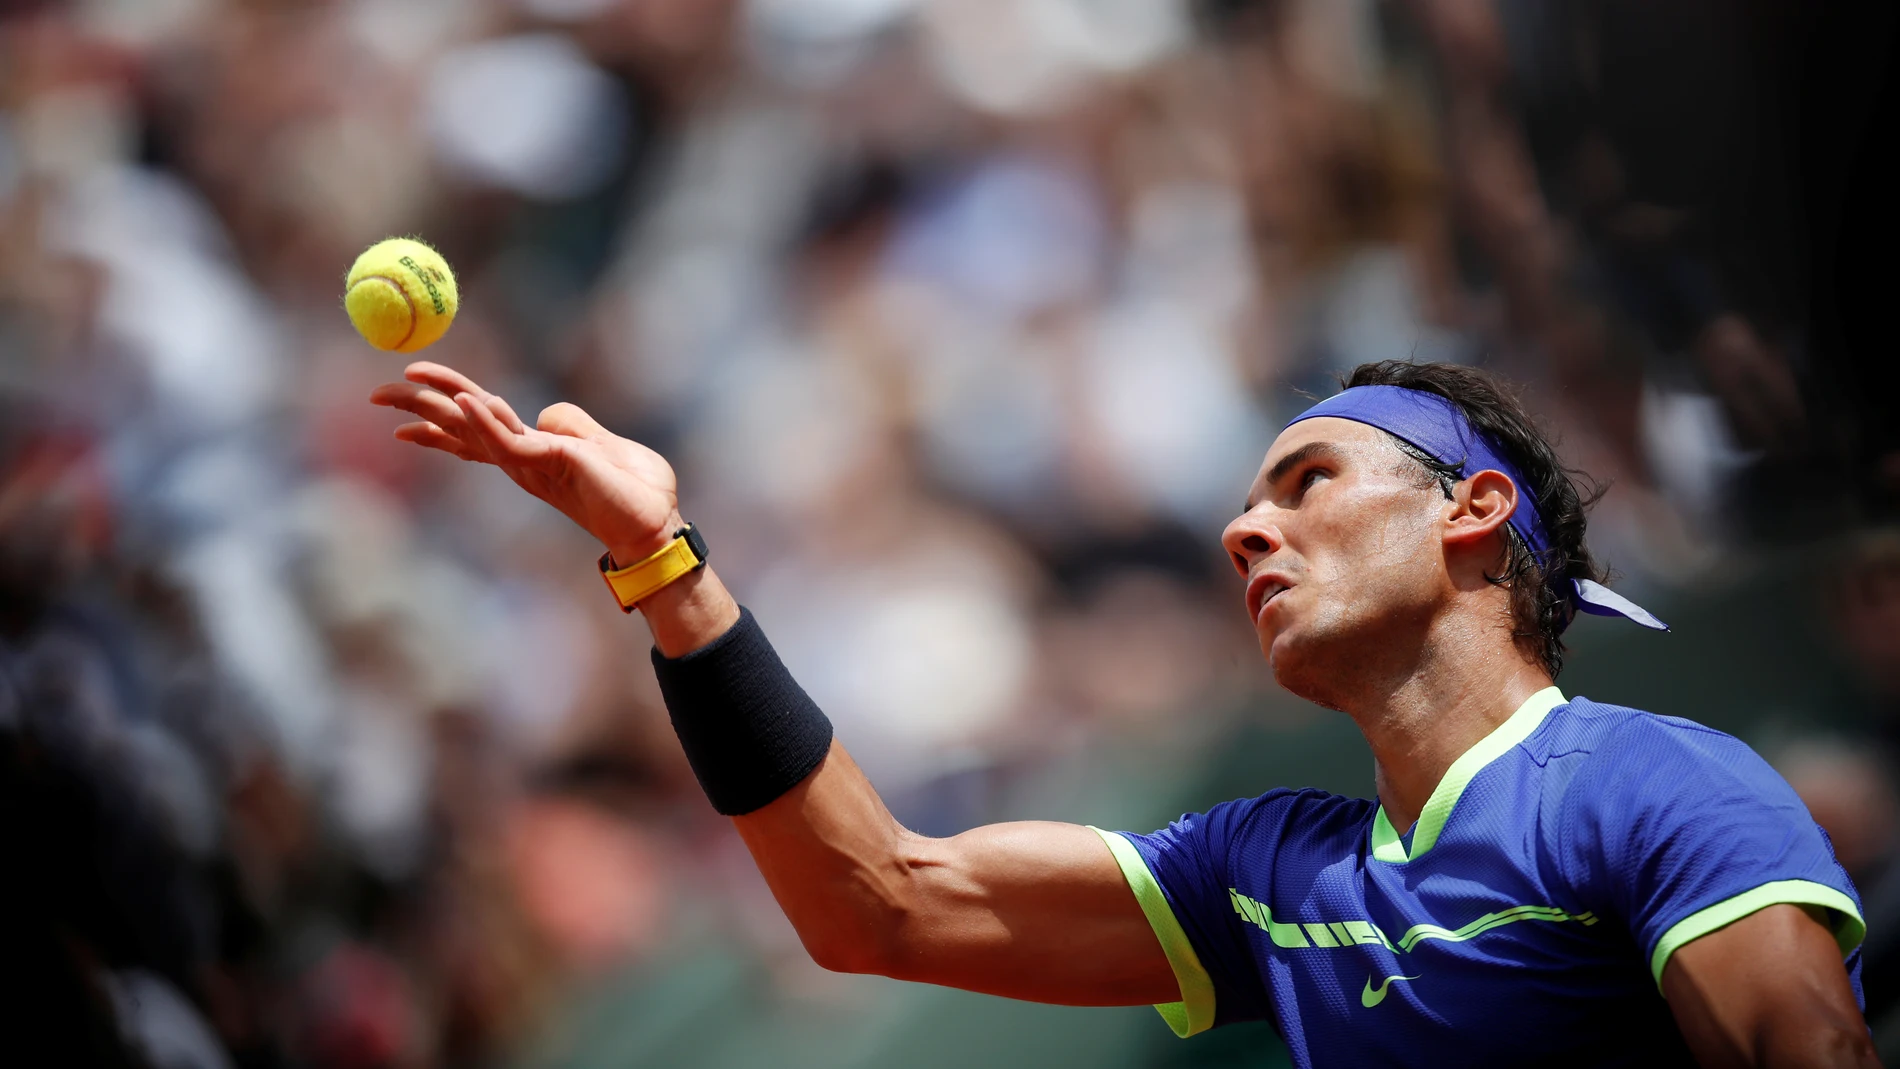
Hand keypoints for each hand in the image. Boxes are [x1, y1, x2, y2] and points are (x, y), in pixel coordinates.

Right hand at [370, 362, 681, 563]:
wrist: (657, 526)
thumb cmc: (635, 492)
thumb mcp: (602, 444)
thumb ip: (571, 425)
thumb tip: (546, 415)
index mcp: (532, 453)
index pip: (476, 428)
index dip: (439, 412)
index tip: (406, 393)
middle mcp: (523, 461)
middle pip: (461, 427)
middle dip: (418, 408)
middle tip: (374, 394)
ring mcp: (533, 463)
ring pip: (474, 429)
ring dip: (438, 406)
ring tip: (403, 385)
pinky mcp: (551, 463)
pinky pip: (509, 440)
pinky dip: (485, 420)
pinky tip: (465, 402)